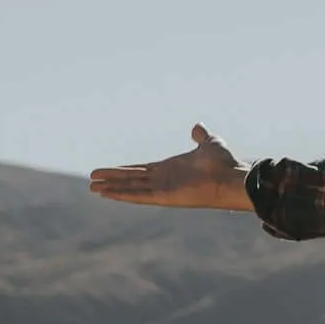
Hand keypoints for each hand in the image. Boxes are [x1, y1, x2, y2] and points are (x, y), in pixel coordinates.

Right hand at [89, 124, 251, 211]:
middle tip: (92, 180)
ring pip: (131, 188)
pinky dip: (122, 194)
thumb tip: (197, 127)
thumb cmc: (224, 163)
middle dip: (111, 179)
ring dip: (111, 187)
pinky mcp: (165, 196)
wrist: (232, 177)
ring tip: (93, 187)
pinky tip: (107, 193)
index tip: (107, 171)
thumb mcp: (210, 144)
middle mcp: (163, 180)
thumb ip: (201, 137)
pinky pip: (139, 195)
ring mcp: (163, 189)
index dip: (123, 171)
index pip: (140, 170)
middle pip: (131, 180)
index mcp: (169, 169)